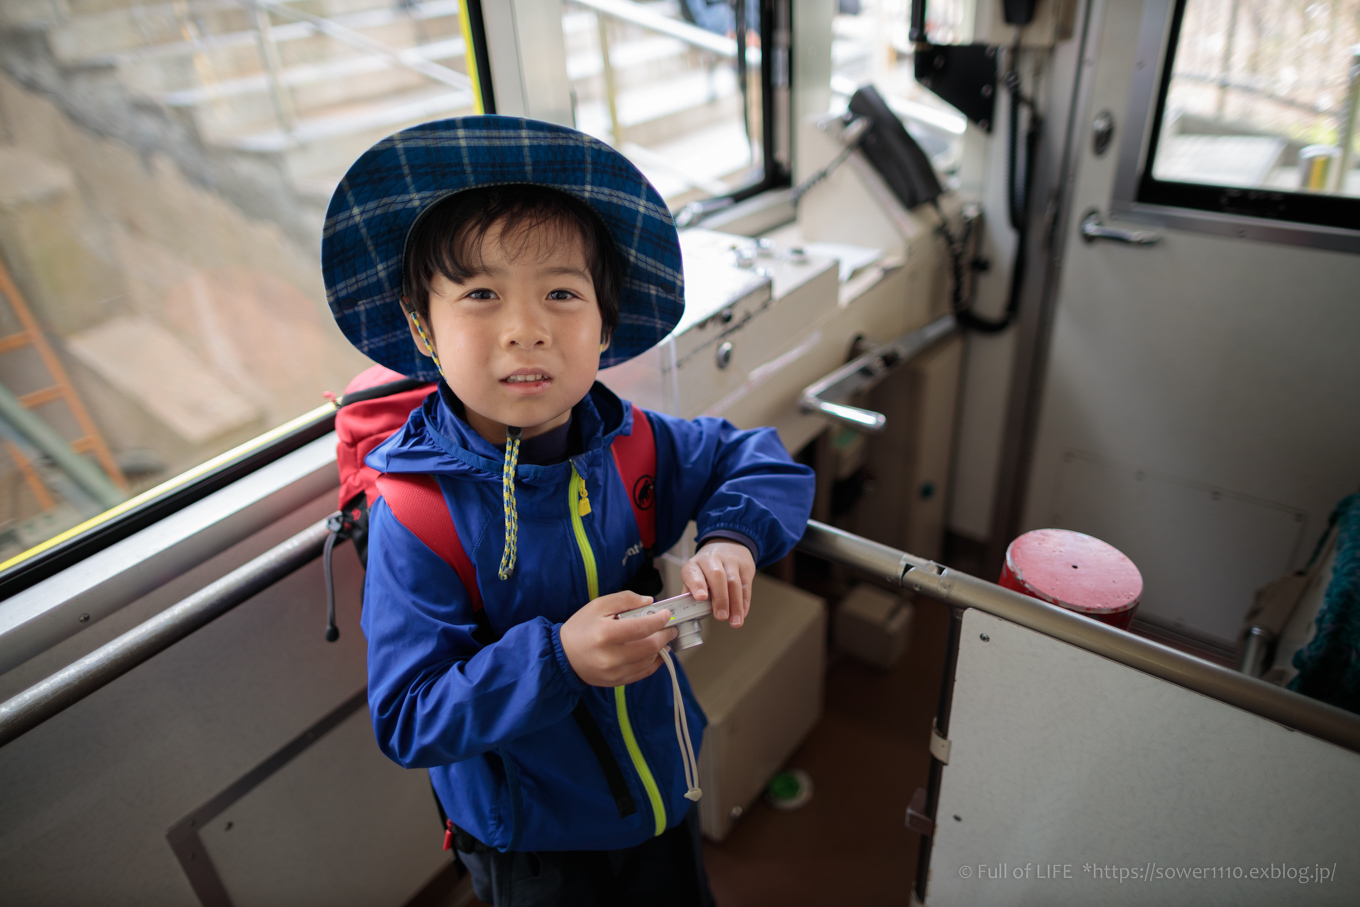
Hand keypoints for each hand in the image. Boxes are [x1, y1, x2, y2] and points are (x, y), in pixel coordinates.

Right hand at [560, 591, 677, 686]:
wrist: (563, 656)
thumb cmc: (581, 628)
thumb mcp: (598, 605)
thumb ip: (625, 599)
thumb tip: (649, 602)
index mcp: (605, 634)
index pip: (641, 627)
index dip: (659, 620)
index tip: (666, 614)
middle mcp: (611, 656)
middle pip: (650, 647)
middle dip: (665, 635)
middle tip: (671, 627)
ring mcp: (615, 672)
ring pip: (649, 660)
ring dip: (661, 648)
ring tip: (661, 638)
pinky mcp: (617, 681)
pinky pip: (644, 673)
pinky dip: (654, 661)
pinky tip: (656, 652)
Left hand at [681, 541, 754, 627]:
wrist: (728, 545)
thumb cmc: (707, 566)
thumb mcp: (695, 575)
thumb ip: (691, 593)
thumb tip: (689, 613)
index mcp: (695, 564)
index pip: (694, 573)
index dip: (697, 585)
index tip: (700, 597)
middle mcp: (712, 560)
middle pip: (717, 577)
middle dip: (720, 599)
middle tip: (720, 616)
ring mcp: (730, 562)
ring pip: (734, 582)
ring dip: (735, 604)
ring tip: (734, 621)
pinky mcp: (745, 567)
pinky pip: (746, 586)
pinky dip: (744, 602)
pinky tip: (742, 613)